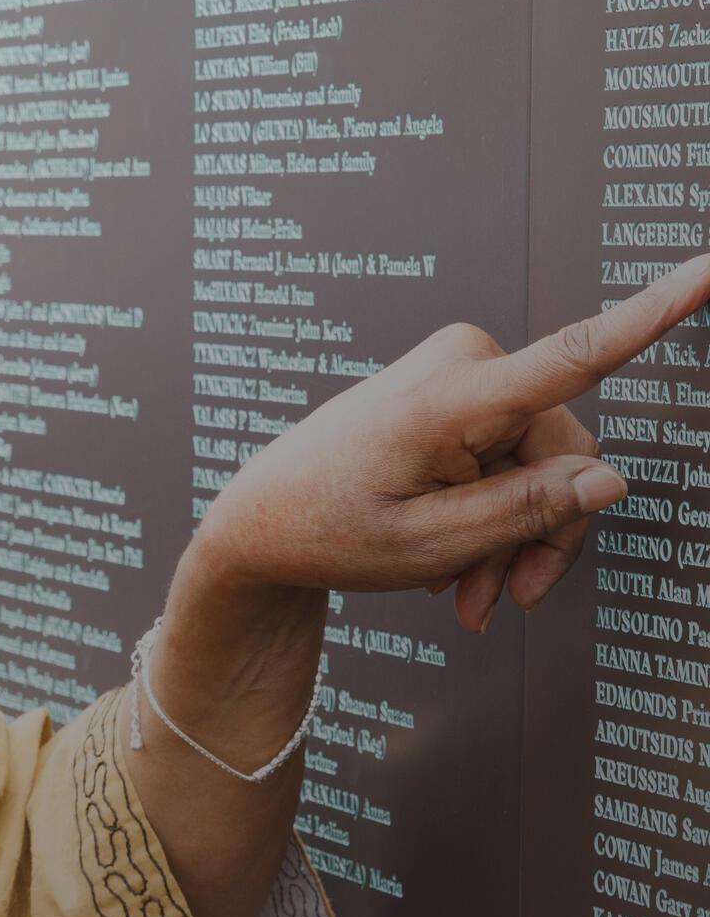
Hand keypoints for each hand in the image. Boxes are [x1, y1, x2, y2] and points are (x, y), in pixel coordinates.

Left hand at [187, 252, 709, 634]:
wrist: (261, 522)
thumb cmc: (326, 531)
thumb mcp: (429, 545)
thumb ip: (525, 511)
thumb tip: (610, 479)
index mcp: (450, 398)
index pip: (573, 355)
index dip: (654, 313)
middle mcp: (464, 365)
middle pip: (565, 455)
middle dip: (541, 534)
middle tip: (499, 603)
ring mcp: (461, 373)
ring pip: (543, 464)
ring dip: (515, 537)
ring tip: (470, 596)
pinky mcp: (459, 392)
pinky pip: (511, 455)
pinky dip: (492, 514)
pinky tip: (458, 566)